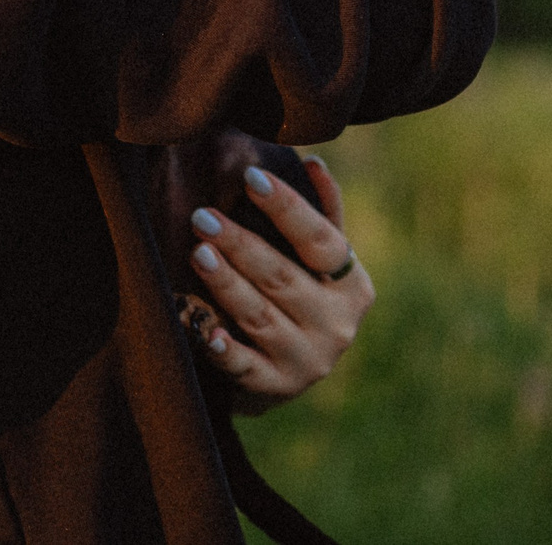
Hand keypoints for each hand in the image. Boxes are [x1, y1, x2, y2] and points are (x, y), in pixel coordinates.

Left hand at [184, 157, 373, 411]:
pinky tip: (205, 330)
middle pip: (283, 277)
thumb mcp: (321, 262)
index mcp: (353, 286)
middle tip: (203, 217)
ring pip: (259, 316)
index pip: (321, 241)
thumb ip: (322, 214)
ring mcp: (308, 360)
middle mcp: (337, 325)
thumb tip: (313, 163)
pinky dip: (225, 350)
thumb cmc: (304, 295)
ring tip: (198, 253)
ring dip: (226, 284)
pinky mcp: (276, 387)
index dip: (287, 207)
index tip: (251, 177)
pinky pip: (245, 367)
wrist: (291, 368)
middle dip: (240, 244)